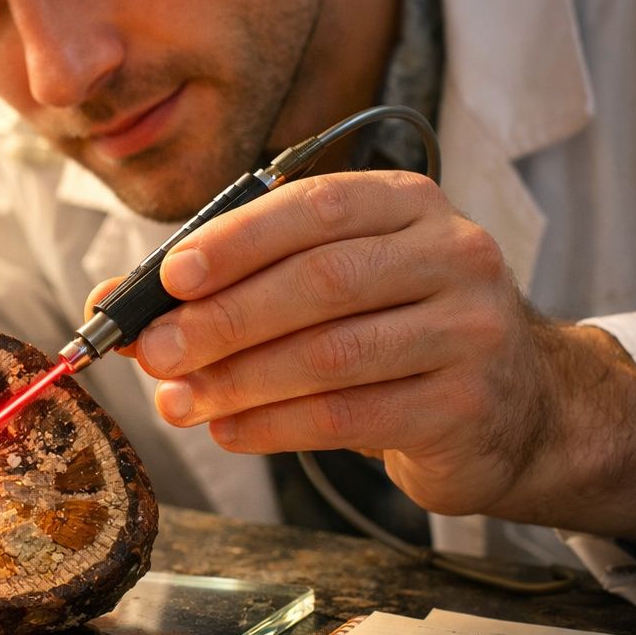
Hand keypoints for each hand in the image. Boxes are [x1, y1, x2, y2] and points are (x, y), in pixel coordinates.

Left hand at [88, 170, 635, 540]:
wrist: (520, 409)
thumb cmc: (398, 332)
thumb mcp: (332, 286)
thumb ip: (235, 284)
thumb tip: (115, 302)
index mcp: (409, 204)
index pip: (314, 208)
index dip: (237, 240)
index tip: (168, 277)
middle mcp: (451, 254)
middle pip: (319, 281)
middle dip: (222, 319)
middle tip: (153, 352)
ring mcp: (469, 330)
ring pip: (331, 353)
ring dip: (238, 381)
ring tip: (177, 401)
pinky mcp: (466, 405)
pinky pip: (350, 415)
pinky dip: (275, 425)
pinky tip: (228, 430)